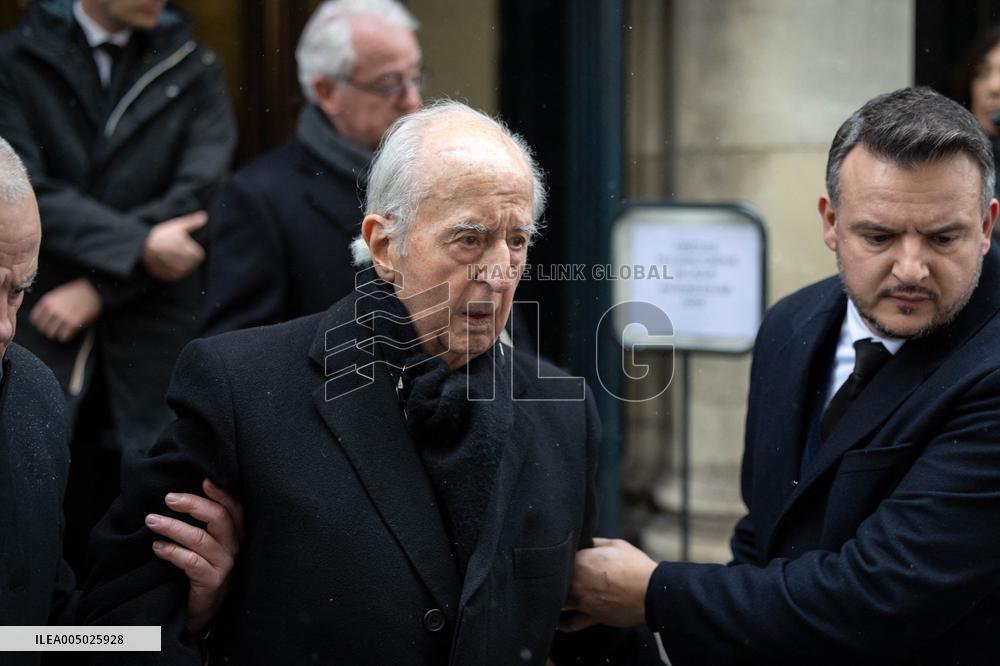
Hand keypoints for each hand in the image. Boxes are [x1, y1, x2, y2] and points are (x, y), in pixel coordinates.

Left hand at [29, 278, 101, 342]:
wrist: (94, 289)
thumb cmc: (77, 292)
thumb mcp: (58, 294)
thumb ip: (49, 305)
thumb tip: (43, 319)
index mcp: (47, 301)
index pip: (34, 319)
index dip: (40, 323)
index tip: (46, 324)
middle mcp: (52, 309)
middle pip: (42, 329)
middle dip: (49, 330)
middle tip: (57, 329)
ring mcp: (63, 317)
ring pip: (52, 334)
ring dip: (58, 334)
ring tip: (64, 331)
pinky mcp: (73, 323)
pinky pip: (63, 337)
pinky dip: (66, 337)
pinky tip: (71, 332)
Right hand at [141, 210, 206, 281]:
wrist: (141, 245)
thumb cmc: (161, 234)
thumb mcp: (178, 225)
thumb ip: (193, 222)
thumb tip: (204, 216)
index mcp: (192, 252)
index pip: (199, 256)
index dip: (193, 250)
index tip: (184, 246)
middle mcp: (186, 264)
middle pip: (192, 264)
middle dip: (187, 258)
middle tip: (175, 250)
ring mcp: (177, 271)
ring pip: (184, 271)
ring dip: (180, 265)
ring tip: (169, 256)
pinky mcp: (168, 276)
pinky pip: (175, 276)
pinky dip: (172, 272)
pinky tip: (165, 263)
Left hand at [145, 479, 244, 632]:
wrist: (202, 608)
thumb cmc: (201, 568)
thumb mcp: (206, 543)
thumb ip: (202, 522)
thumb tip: (178, 496)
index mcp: (235, 534)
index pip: (234, 508)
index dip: (221, 493)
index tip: (203, 480)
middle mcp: (234, 547)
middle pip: (219, 518)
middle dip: (193, 504)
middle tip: (168, 498)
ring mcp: (225, 565)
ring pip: (200, 539)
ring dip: (173, 527)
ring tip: (151, 521)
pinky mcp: (212, 582)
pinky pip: (191, 562)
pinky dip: (172, 552)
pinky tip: (157, 547)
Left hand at [560, 537, 657, 631]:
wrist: (651, 592)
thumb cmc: (635, 566)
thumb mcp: (616, 544)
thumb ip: (596, 542)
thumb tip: (586, 541)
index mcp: (580, 561)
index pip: (561, 558)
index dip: (563, 557)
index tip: (566, 557)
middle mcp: (576, 582)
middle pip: (556, 579)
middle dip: (556, 576)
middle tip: (557, 574)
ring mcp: (582, 601)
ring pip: (558, 600)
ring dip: (556, 597)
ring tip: (555, 595)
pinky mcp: (592, 617)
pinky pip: (571, 624)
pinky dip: (562, 623)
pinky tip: (558, 620)